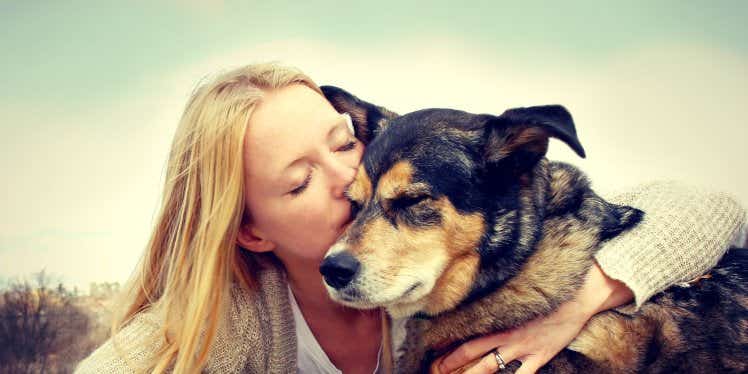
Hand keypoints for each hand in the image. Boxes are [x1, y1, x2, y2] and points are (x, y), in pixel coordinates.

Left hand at [434, 261, 633, 373]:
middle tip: (435, 369)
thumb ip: (499, 296)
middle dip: (450, 364)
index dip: (447, 342)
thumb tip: (481, 292)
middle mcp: (507, 334)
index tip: (432, 348)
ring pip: (490, 368)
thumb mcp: (518, 289)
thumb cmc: (548, 287)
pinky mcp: (540, 356)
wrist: (579, 294)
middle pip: (471, 353)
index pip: (466, 332)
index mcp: (499, 316)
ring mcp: (523, 348)